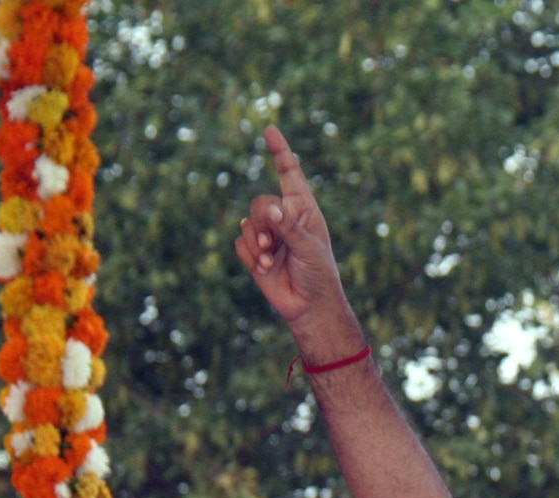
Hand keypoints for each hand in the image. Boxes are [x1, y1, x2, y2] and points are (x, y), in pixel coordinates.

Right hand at [235, 126, 365, 363]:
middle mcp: (284, 217)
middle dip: (263, 222)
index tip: (269, 130)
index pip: (289, 173)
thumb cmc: (319, 275)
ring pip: (247, 222)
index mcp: (303, 209)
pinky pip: (240, 243)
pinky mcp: (254, 253)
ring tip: (271, 259)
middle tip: (272, 243)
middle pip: (260, 202)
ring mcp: (268, 235)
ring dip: (257, 242)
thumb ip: (290, 228)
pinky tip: (265, 268)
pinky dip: (250, 255)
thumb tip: (272, 210)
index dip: (280, 151)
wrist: (309, 306)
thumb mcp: (310, 248)